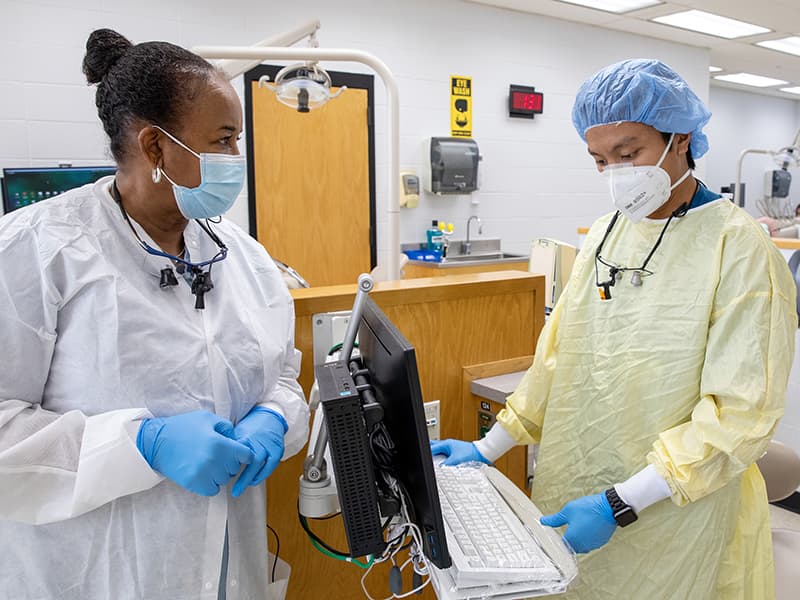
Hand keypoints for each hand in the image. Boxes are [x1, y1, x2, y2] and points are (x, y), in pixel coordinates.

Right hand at [136, 410, 253, 496]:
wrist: (156, 442)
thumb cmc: (183, 427)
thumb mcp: (206, 419)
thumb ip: (226, 427)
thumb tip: (237, 438)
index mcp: (219, 443)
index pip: (246, 455)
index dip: (243, 453)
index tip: (237, 452)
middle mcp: (214, 460)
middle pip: (235, 468)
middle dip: (229, 462)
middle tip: (217, 455)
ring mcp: (203, 474)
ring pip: (224, 480)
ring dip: (220, 473)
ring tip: (208, 463)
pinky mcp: (193, 484)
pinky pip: (213, 490)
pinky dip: (211, 484)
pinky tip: (204, 473)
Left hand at [231, 407, 286, 496]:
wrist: (269, 416)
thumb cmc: (250, 426)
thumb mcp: (237, 432)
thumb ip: (229, 446)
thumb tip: (215, 461)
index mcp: (247, 437)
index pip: (238, 454)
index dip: (231, 466)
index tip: (222, 476)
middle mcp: (259, 442)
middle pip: (251, 462)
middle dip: (242, 478)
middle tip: (234, 491)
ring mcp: (269, 446)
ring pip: (260, 466)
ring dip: (250, 479)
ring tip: (240, 489)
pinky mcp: (277, 451)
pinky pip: (270, 467)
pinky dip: (261, 475)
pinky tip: (253, 481)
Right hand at [429, 439, 490, 465]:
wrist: (481, 453)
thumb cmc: (471, 453)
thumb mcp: (456, 460)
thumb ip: (447, 464)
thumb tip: (440, 469)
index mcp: (446, 444)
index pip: (432, 448)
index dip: (426, 454)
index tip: (422, 459)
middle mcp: (447, 444)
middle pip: (433, 446)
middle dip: (428, 451)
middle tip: (423, 456)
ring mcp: (450, 448)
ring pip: (438, 450)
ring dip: (434, 454)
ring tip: (430, 460)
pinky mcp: (453, 452)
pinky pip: (443, 454)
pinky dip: (439, 457)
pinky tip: (439, 463)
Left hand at [540, 493, 616, 553]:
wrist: (609, 508)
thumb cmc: (589, 508)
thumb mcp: (568, 511)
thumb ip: (555, 519)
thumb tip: (544, 521)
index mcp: (573, 539)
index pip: (561, 546)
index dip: (557, 541)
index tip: (554, 536)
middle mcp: (583, 545)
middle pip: (571, 548)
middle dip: (568, 540)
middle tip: (567, 529)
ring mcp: (593, 545)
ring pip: (582, 546)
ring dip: (578, 540)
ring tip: (577, 527)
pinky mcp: (601, 542)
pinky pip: (591, 543)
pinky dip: (588, 538)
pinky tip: (587, 528)